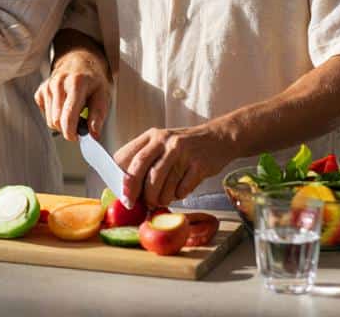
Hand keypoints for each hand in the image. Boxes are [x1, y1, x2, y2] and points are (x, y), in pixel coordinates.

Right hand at [34, 48, 110, 141]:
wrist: (79, 60)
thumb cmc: (92, 78)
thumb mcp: (103, 94)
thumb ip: (98, 115)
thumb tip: (93, 134)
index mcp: (76, 83)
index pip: (68, 116)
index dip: (71, 132)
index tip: (77, 137)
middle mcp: (58, 83)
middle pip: (57, 121)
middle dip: (68, 128)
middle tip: (80, 122)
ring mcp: (47, 86)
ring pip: (50, 120)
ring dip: (62, 122)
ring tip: (74, 111)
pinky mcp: (41, 90)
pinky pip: (45, 114)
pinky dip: (54, 115)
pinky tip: (64, 105)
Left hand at [114, 125, 231, 208]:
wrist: (219, 138)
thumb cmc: (184, 147)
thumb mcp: (162, 145)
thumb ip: (146, 160)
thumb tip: (127, 189)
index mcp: (152, 136)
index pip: (128, 156)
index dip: (121, 178)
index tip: (121, 194)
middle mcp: (165, 141)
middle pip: (141, 167)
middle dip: (134, 190)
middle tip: (133, 204)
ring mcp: (183, 152)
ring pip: (161, 183)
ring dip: (159, 198)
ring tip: (161, 201)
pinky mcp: (198, 165)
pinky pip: (182, 189)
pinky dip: (178, 195)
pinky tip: (180, 192)